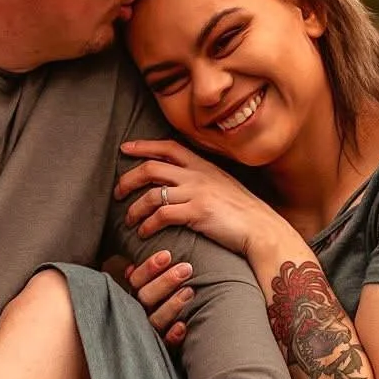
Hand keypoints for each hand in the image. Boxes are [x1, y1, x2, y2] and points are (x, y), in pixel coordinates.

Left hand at [116, 137, 275, 258]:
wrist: (262, 228)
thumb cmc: (243, 212)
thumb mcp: (222, 186)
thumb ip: (202, 180)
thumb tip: (182, 183)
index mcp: (203, 165)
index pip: (167, 147)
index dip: (143, 146)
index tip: (125, 148)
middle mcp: (198, 175)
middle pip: (151, 168)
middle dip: (128, 179)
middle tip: (117, 192)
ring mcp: (197, 193)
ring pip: (152, 194)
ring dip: (134, 208)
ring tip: (128, 219)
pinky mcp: (197, 212)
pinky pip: (162, 215)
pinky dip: (147, 225)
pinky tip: (143, 233)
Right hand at [125, 247, 192, 345]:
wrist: (185, 331)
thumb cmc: (173, 297)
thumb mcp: (161, 279)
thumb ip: (157, 265)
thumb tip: (158, 234)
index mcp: (138, 293)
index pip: (137, 279)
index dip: (150, 267)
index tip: (167, 254)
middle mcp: (141, 311)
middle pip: (146, 297)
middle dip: (165, 282)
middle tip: (186, 269)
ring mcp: (152, 329)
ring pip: (155, 319)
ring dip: (171, 305)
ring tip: (190, 291)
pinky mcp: (164, 347)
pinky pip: (165, 343)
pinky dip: (173, 335)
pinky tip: (183, 326)